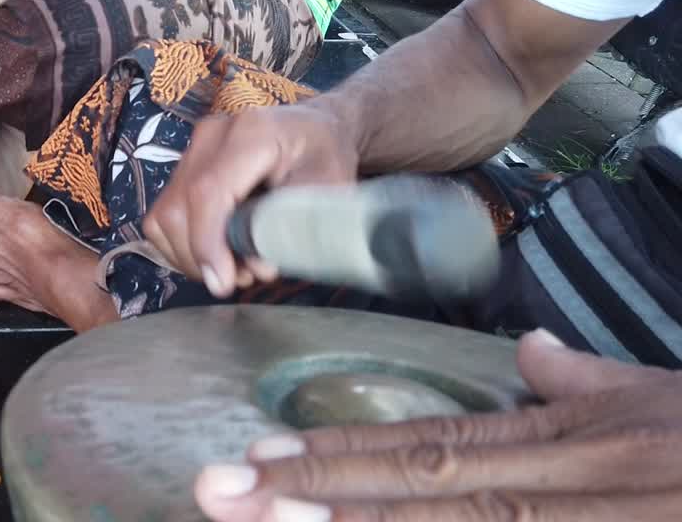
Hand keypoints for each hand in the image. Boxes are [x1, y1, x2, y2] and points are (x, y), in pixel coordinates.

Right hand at [141, 103, 357, 297]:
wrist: (315, 127)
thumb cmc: (326, 157)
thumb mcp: (328, 190)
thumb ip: (291, 226)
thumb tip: (255, 265)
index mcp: (252, 133)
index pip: (208, 192)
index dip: (207, 243)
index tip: (222, 282)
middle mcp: (211, 135)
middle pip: (178, 209)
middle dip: (200, 258)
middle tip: (241, 278)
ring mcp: (192, 149)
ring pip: (164, 217)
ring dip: (191, 256)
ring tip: (234, 267)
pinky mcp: (183, 166)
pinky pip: (163, 217)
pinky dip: (182, 246)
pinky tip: (217, 252)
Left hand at [195, 330, 681, 521]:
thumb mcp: (665, 398)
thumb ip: (591, 382)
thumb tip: (531, 354)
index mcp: (575, 444)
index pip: (432, 447)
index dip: (340, 456)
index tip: (255, 461)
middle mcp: (575, 489)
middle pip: (425, 494)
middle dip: (314, 498)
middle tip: (215, 494)